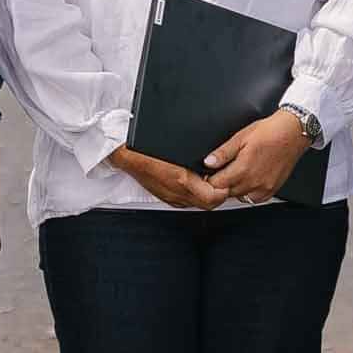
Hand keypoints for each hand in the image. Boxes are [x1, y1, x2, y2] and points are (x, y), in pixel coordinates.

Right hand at [112, 145, 232, 212]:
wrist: (126, 155)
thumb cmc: (147, 151)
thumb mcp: (176, 149)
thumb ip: (196, 159)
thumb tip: (214, 162)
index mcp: (182, 181)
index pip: (215, 197)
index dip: (224, 188)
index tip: (227, 178)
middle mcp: (178, 194)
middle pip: (209, 204)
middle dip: (218, 193)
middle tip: (222, 179)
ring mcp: (171, 197)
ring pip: (198, 203)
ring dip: (206, 194)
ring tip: (210, 178)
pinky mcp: (165, 196)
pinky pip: (186, 200)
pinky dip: (194, 193)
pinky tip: (193, 180)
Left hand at [204, 108, 312, 203]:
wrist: (293, 133)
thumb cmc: (270, 132)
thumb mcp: (241, 137)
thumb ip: (223, 153)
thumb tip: (208, 162)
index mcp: (243, 169)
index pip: (217, 185)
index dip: (209, 179)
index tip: (209, 173)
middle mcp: (254, 182)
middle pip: (227, 193)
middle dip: (221, 184)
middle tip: (222, 171)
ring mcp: (264, 188)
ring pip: (240, 197)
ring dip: (234, 189)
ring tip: (236, 174)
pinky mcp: (272, 189)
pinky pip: (254, 199)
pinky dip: (248, 193)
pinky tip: (248, 180)